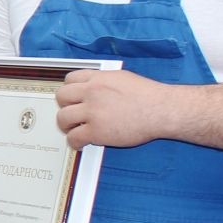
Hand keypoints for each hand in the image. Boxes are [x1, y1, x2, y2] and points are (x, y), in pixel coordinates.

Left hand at [54, 68, 176, 149]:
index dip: (69, 90)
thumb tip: (93, 86)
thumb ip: (103, 81)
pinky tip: (81, 143)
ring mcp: (93, 112)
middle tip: (71, 114)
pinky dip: (74, 142)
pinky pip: (74, 137)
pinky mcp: (97, 131)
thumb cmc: (148, 96)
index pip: (69, 79)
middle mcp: (92, 92)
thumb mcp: (122, 78)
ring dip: (66, 125)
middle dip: (64, 106)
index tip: (71, 98)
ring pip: (63, 117)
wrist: (161, 110)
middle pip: (61, 97)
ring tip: (74, 129)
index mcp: (98, 78)